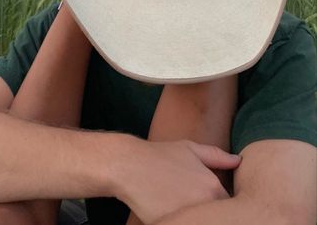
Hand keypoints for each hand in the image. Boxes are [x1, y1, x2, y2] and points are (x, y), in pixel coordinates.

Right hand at [113, 137, 241, 224]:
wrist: (129, 166)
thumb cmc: (159, 156)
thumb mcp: (189, 149)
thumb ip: (216, 156)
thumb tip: (238, 160)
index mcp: (213, 187)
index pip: (228, 205)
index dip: (218, 203)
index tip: (205, 198)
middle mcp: (205, 204)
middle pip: (217, 217)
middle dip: (210, 213)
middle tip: (188, 199)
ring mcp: (189, 218)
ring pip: (201, 222)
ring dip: (197, 217)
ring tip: (177, 201)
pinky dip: (181, 221)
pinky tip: (169, 209)